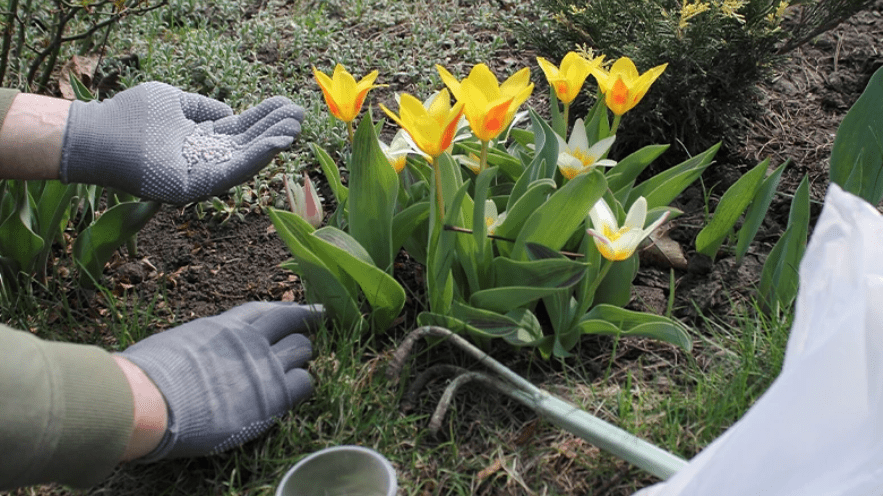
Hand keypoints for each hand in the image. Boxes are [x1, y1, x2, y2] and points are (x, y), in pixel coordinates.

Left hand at [60, 82, 304, 203]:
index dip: (264, 118)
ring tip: (295, 131)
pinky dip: (255, 159)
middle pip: (247, 145)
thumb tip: (229, 113)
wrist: (99, 135)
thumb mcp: (174, 100)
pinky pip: (231, 173)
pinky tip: (275, 144)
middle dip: (274, 130)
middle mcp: (204, 159)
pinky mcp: (196, 187)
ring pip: (245, 161)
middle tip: (302, 116)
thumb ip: (202, 107)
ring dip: (272, 146)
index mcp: (200, 140)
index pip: (240, 130)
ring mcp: (201, 175)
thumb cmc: (130, 116)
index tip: (289, 106)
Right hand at [118, 302, 322, 460]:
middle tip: (308, 334)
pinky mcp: (273, 395)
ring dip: (301, 356)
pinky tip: (294, 391)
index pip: (262, 310)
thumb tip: (183, 354)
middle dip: (299, 328)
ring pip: (302, 349)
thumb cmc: (145, 376)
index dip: (281, 309)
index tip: (295, 309)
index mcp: (223, 326)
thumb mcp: (172, 345)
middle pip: (290, 322)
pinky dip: (303, 385)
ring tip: (298, 364)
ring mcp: (263, 366)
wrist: (148, 400)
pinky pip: (305, 383)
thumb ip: (192, 346)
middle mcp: (248, 340)